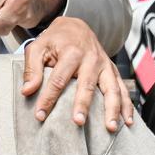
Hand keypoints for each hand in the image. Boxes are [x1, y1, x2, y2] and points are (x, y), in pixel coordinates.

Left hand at [20, 17, 133, 131]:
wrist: (76, 26)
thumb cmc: (54, 40)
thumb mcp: (37, 48)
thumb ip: (31, 69)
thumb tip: (27, 91)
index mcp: (71, 53)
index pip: (58, 80)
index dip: (48, 98)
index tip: (40, 116)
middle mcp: (92, 59)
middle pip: (87, 85)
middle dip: (83, 105)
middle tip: (78, 123)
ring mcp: (105, 65)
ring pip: (112, 89)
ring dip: (113, 109)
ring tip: (110, 128)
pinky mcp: (112, 71)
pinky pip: (122, 89)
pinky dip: (127, 105)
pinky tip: (127, 121)